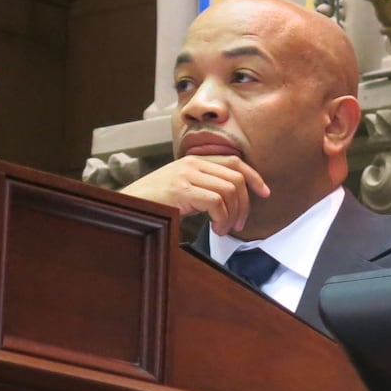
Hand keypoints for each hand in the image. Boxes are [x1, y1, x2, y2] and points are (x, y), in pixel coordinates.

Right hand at [120, 155, 269, 233]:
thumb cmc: (153, 201)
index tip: (264, 193)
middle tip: (239, 224)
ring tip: (223, 229)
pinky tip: (215, 229)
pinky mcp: (182, 190)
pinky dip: (222, 219)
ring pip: (230, 190)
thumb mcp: (182, 188)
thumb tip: (231, 200)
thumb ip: (203, 186)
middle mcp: (192, 163)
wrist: (126, 206)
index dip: (254, 177)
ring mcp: (186, 175)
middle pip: (236, 177)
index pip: (234, 162)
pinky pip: (216, 202)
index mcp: (194, 160)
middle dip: (245, 204)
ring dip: (233, 214)